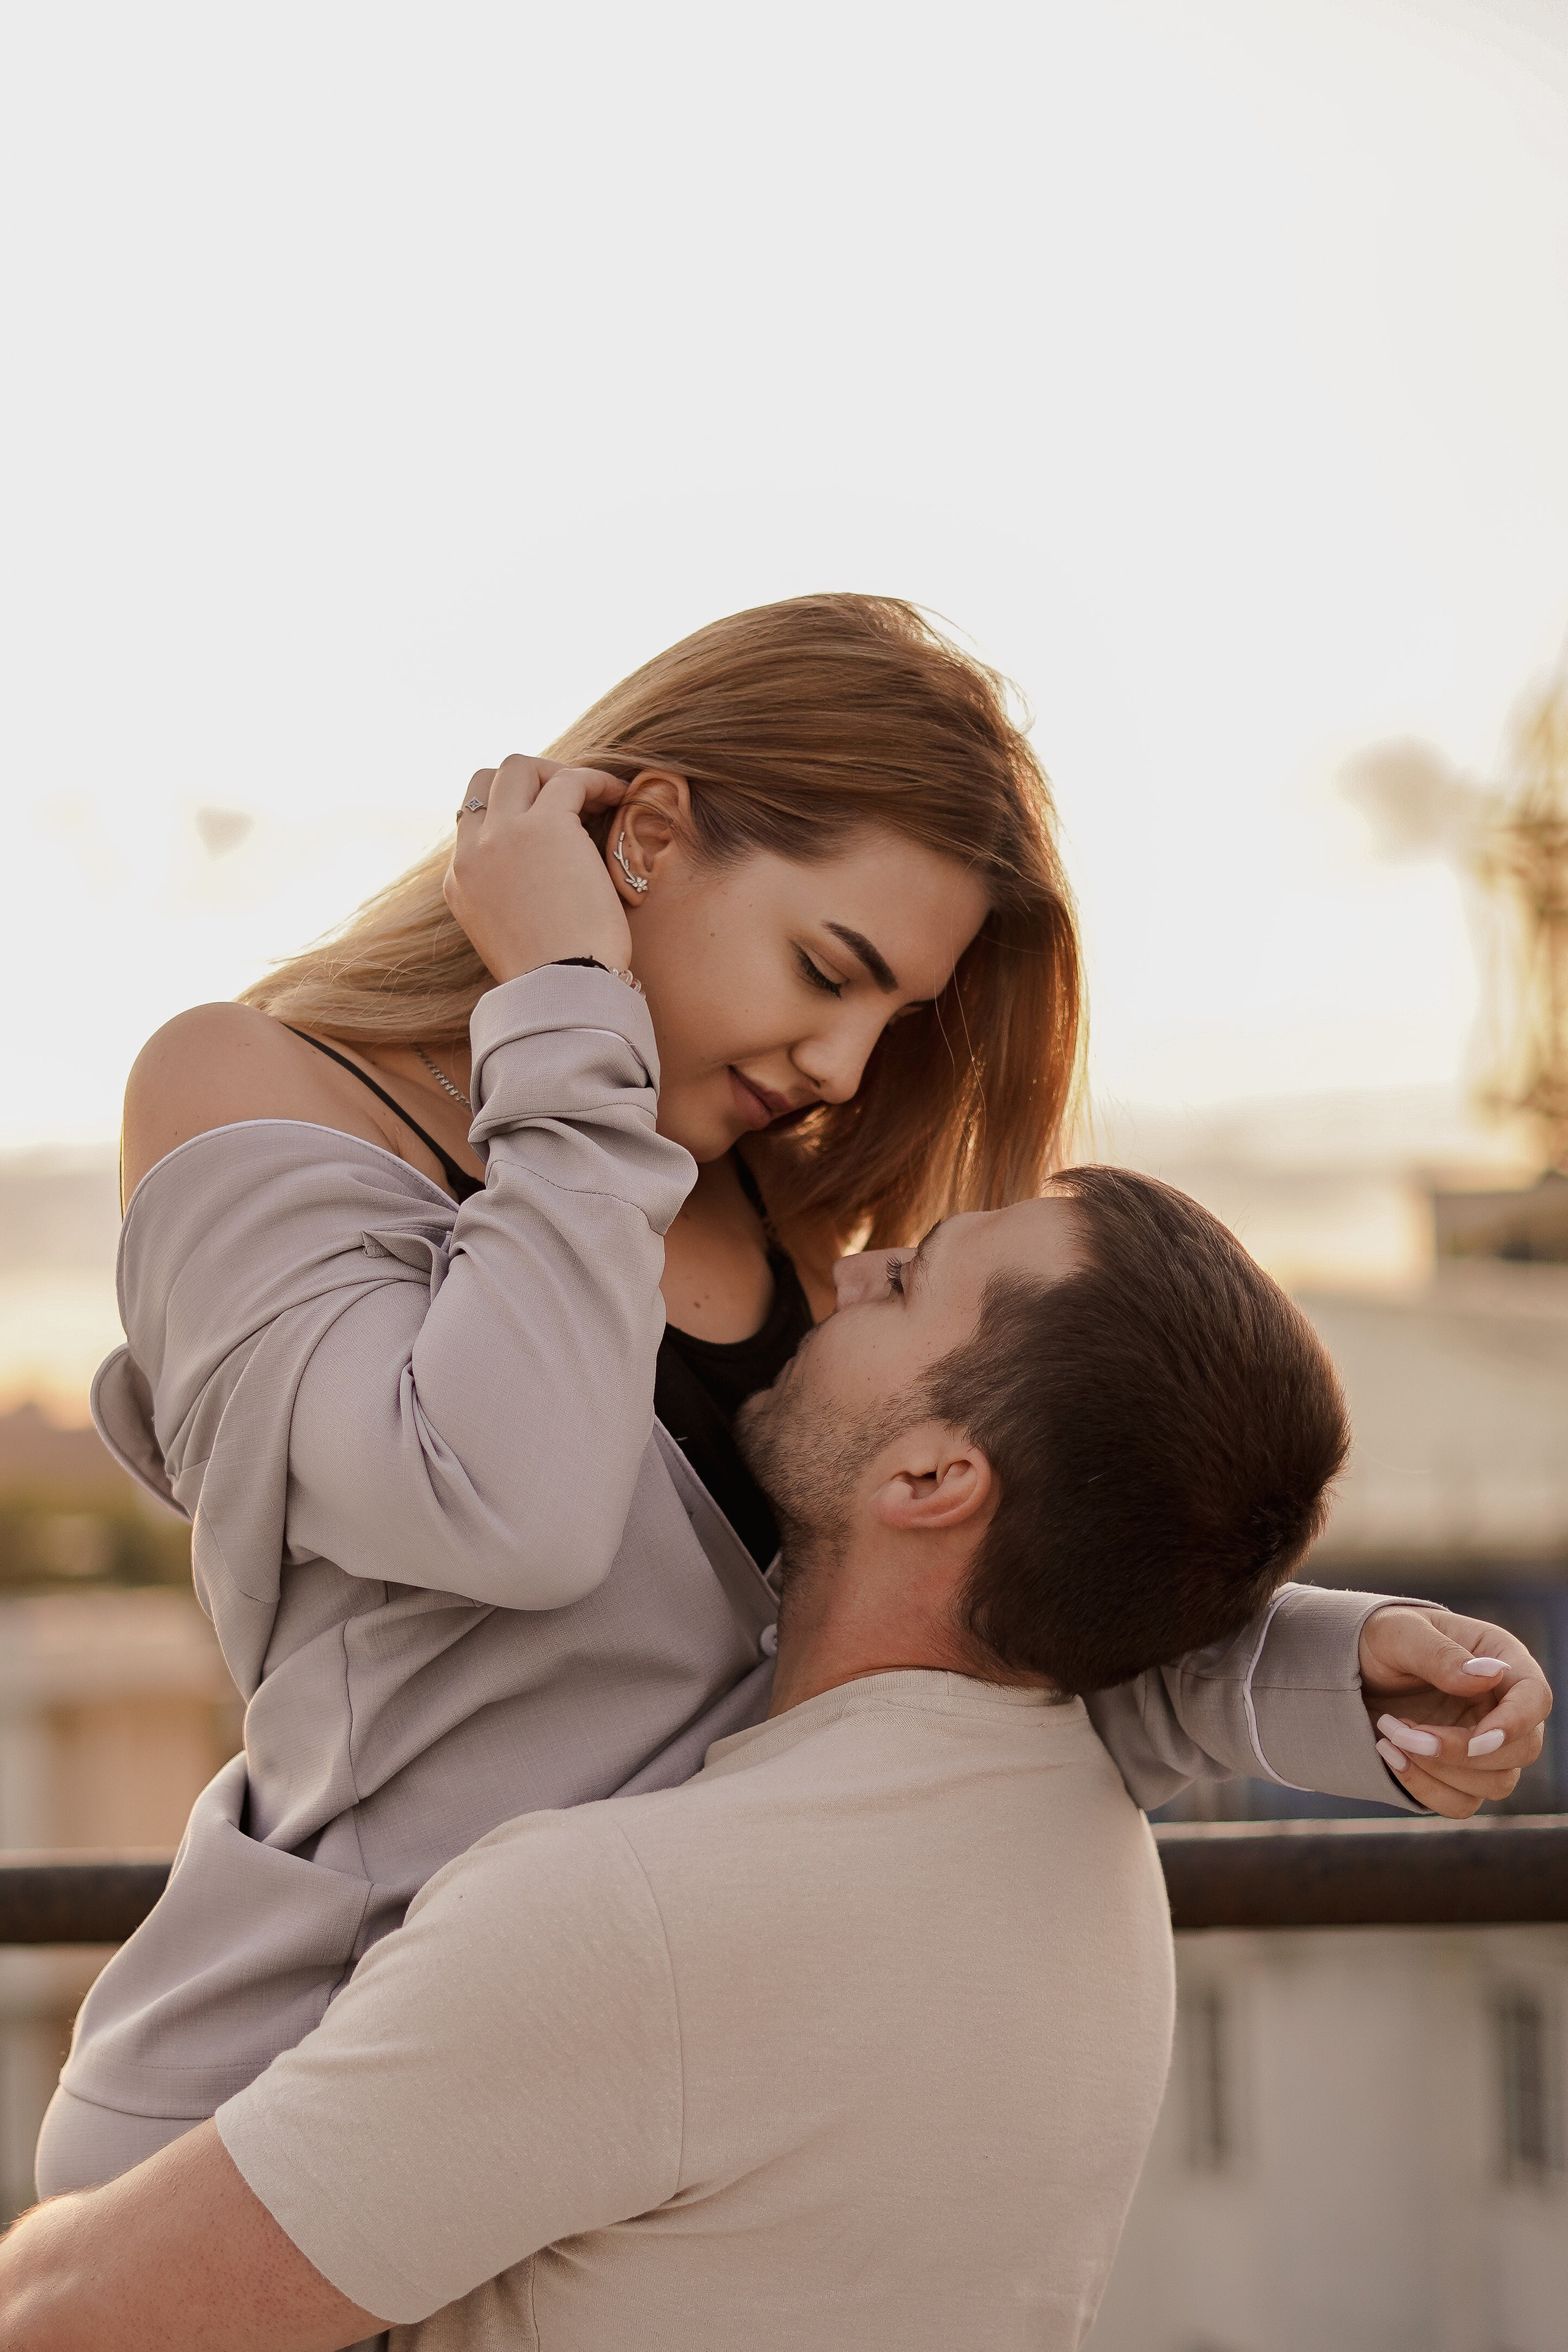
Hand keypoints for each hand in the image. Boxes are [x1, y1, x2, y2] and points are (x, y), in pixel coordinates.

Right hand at [445, 755, 632, 982]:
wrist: (563, 991)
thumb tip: (544, 884)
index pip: (472, 823)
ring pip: (518, 767)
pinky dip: (595, 780)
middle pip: (485, 781)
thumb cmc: (555, 977)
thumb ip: (512, 900)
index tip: (550, 823)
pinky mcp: (546, 827)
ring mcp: (503, 835)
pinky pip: (569, 780)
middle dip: (527, 780)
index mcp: (459, 882)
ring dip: (556, 772)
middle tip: (569, 798)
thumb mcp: (514, 936)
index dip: (512, 813)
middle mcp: (471, 853)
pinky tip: (618, 795)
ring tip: (594, 793)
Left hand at [1358, 1604, 1552, 1818]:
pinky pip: (1461, 1803)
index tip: (1475, 1739)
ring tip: (1388, 1733)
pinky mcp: (1460, 1774)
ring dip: (1439, 1770)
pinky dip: (1425, 1789)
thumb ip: (1440, 1654)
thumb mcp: (1398, 1632)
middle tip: (1401, 1730)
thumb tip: (1488, 1676)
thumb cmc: (1381, 1638)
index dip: (1515, 1724)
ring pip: (1495, 1783)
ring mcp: (1485, 1744)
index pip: (1535, 1698)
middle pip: (1522, 1750)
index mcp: (1501, 1660)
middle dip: (1462, 1751)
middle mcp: (1503, 1706)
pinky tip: (1389, 1756)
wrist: (1352, 1667)